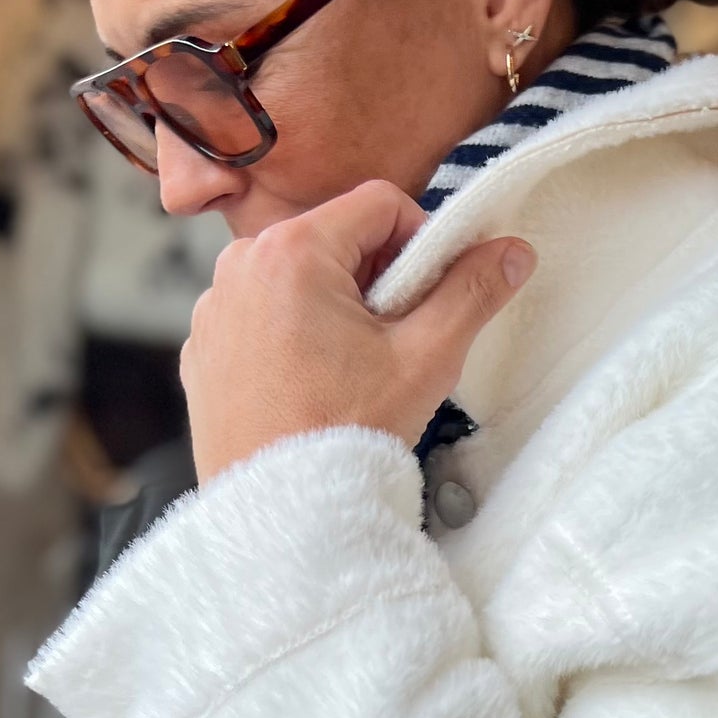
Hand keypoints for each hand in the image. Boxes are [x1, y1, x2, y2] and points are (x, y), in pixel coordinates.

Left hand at [180, 178, 534, 484]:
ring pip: (298, 279)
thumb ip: (472, 292)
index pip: (380, 204)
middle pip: (335, 239)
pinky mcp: (204, 348)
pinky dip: (293, 336)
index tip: (427, 299)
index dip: (420, 242)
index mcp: (292, 250)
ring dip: (334, 308)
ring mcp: (215, 307)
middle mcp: (240, 264)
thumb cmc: (346, 433)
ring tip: (350, 372)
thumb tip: (513, 250)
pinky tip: (311, 387)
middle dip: (375, 279)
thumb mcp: (427, 358)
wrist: (279, 513)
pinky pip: (262, 316)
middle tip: (392, 345)